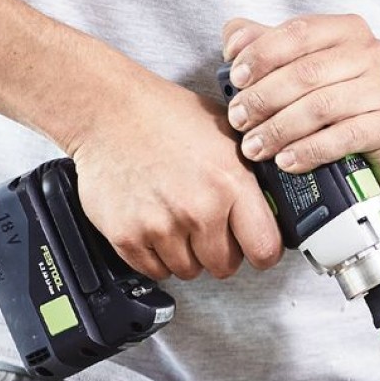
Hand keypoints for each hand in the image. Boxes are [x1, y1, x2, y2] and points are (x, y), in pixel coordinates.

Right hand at [70, 72, 282, 280]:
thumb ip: (249, 176)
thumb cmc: (163, 115)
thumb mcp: (226, 133)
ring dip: (186, 254)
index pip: (265, 249)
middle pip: (225, 266)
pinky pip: (155, 271)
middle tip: (208, 229)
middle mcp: (198, 209)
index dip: (262, 252)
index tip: (255, 248)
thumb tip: (271, 206)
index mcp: (230, 182)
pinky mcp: (128, 237)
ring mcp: (161, 226)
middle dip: (220, 251)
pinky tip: (154, 225)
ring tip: (176, 219)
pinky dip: (156, 256)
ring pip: (188, 271)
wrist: (108, 109)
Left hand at [221, 15, 379, 189]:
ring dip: (280, 129)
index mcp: (346, 30)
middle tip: (238, 121)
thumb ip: (265, 46)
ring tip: (254, 147)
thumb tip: (233, 42)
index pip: (298, 32)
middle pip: (307, 73)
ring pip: (322, 106)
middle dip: (264, 98)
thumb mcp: (302, 67)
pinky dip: (309, 151)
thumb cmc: (337, 99)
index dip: (262, 54)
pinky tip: (285, 161)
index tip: (236, 78)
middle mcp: (370, 53)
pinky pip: (344, 137)